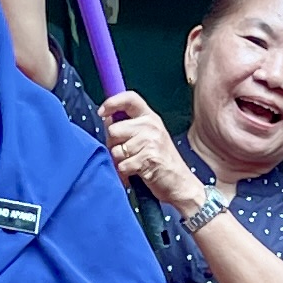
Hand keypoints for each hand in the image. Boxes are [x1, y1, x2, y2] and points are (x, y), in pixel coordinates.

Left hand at [99, 88, 205, 213]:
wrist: (180, 184)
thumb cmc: (161, 162)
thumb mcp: (148, 137)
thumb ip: (128, 126)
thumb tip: (107, 119)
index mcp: (150, 118)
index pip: (130, 99)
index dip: (112, 102)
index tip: (102, 112)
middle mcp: (151, 126)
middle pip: (114, 129)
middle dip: (113, 144)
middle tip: (125, 153)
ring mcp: (151, 142)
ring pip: (116, 150)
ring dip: (119, 161)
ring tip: (132, 164)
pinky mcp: (149, 159)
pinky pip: (122, 165)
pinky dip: (124, 173)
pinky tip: (135, 173)